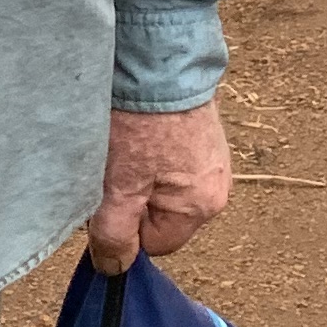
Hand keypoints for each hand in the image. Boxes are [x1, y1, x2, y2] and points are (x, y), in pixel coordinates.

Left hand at [87, 95, 232, 273]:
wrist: (158, 57)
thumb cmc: (140, 122)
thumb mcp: (118, 187)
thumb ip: (115, 235)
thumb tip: (115, 269)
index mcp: (202, 206)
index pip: (155, 245)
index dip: (126, 227)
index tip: (110, 196)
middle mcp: (216, 184)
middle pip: (160, 215)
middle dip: (132, 198)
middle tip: (114, 165)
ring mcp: (211, 155)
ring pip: (161, 186)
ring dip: (138, 172)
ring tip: (125, 142)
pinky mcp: (200, 129)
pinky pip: (169, 158)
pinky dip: (149, 148)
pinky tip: (136, 127)